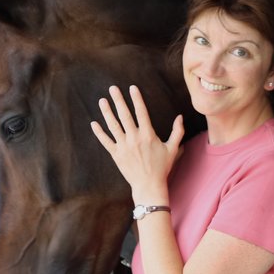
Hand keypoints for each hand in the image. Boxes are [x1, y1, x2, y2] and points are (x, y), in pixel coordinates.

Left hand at [90, 85, 183, 201]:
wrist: (149, 186)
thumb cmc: (162, 168)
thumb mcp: (172, 149)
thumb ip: (177, 131)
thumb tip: (180, 117)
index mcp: (148, 135)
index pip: (141, 112)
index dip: (136, 99)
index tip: (132, 87)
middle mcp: (135, 138)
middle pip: (125, 115)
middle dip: (118, 100)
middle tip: (113, 88)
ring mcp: (124, 146)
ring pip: (113, 126)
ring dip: (107, 112)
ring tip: (102, 101)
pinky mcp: (116, 155)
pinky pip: (106, 141)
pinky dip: (99, 133)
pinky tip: (93, 123)